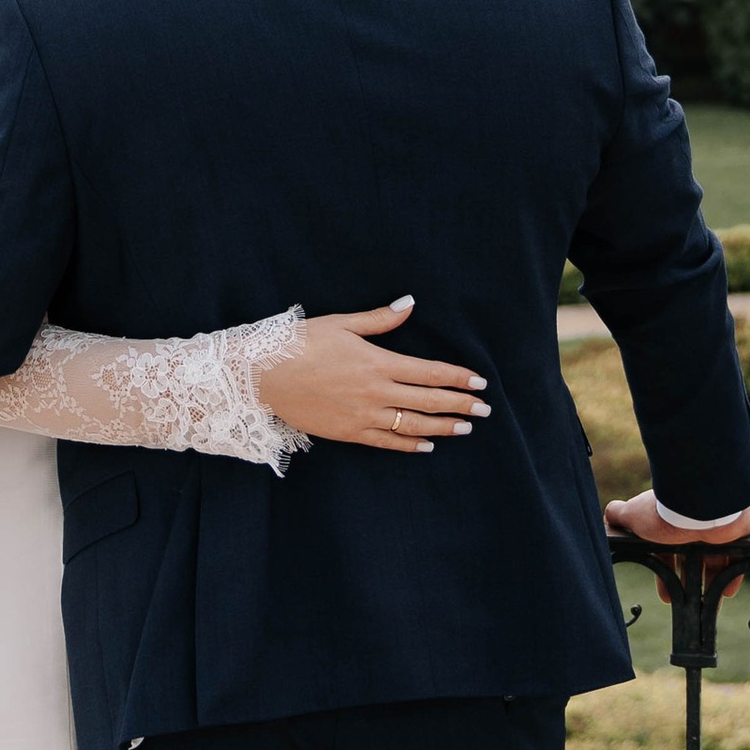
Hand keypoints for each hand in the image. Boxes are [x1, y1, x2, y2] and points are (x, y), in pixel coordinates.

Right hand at [254, 299, 490, 453]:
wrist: (263, 375)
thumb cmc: (299, 344)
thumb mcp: (341, 324)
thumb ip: (379, 319)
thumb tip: (409, 304)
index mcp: (378, 362)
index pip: (430, 372)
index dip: (458, 378)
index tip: (479, 381)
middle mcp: (375, 392)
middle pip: (429, 401)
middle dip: (461, 404)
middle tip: (486, 409)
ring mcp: (363, 416)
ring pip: (413, 425)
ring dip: (444, 426)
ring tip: (466, 427)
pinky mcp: (348, 433)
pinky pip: (386, 442)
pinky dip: (410, 445)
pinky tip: (428, 445)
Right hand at [605, 489, 749, 599]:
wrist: (700, 504)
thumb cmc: (663, 512)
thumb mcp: (632, 515)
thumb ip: (618, 515)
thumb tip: (608, 518)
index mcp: (668, 520)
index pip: (665, 550)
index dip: (664, 570)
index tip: (665, 594)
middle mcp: (691, 522)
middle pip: (690, 557)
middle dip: (686, 581)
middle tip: (687, 603)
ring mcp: (714, 527)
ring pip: (713, 558)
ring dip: (711, 582)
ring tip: (710, 604)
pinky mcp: (735, 531)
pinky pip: (735, 556)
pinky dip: (732, 574)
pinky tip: (727, 591)